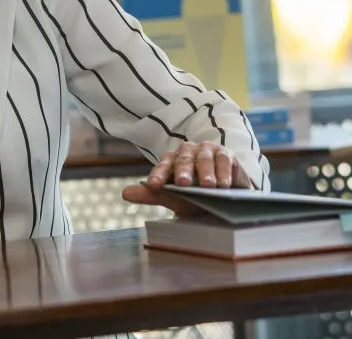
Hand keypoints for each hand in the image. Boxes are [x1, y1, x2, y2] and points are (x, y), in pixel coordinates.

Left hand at [121, 141, 251, 215]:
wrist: (225, 200)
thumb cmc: (196, 197)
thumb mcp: (175, 198)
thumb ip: (153, 195)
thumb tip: (125, 194)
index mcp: (172, 160)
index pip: (163, 165)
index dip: (158, 175)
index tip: (153, 186)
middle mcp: (188, 152)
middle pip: (183, 160)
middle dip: (183, 171)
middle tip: (183, 184)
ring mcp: (207, 151)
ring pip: (204, 158)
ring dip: (206, 172)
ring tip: (208, 185)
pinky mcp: (226, 155)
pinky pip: (224, 160)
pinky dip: (224, 172)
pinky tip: (224, 183)